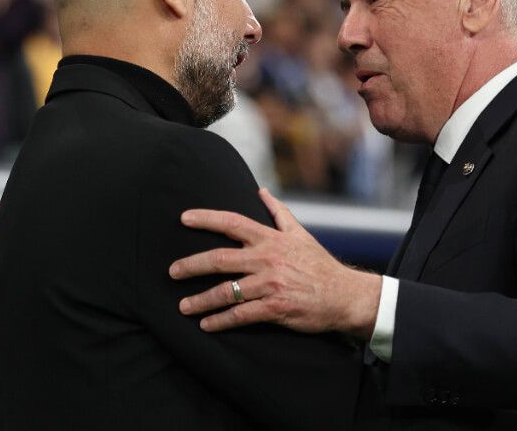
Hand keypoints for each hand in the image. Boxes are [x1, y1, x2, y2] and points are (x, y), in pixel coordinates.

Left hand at [170, 188, 380, 337]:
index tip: (183, 218)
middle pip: (220, 259)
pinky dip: (221, 321)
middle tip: (172, 272)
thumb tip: (261, 191)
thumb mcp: (300, 233)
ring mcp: (270, 284)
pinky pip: (241, 314)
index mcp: (271, 239)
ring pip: (227, 291)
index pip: (233, 223)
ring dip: (201, 300)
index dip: (207, 219)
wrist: (344, 294)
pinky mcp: (275, 307)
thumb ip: (278, 212)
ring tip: (183, 307)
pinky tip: (207, 325)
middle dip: (192, 265)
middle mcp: (267, 259)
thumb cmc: (319, 264)